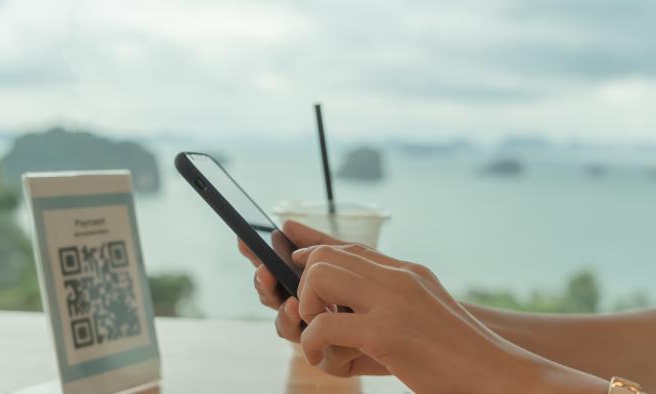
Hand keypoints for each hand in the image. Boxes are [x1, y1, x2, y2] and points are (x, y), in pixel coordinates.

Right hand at [238, 221, 387, 375]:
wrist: (432, 343)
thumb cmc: (394, 299)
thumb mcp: (360, 267)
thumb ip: (324, 248)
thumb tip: (286, 224)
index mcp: (313, 286)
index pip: (277, 269)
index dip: (258, 256)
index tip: (243, 239)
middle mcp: (311, 312)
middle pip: (274, 297)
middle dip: (265, 283)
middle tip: (265, 272)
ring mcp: (322, 337)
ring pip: (288, 328)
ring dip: (285, 316)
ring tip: (292, 304)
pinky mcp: (338, 361)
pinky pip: (323, 354)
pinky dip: (324, 344)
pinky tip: (322, 336)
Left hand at [292, 244, 553, 392]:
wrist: (498, 376)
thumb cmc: (458, 354)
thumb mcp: (423, 315)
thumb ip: (386, 304)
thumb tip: (341, 310)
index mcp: (406, 272)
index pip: (348, 246)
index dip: (312, 247)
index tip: (290, 253)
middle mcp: (398, 277)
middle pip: (324, 255)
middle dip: (303, 285)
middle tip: (312, 317)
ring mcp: (392, 301)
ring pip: (318, 277)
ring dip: (305, 310)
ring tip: (319, 339)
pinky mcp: (386, 333)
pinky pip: (323, 324)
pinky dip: (313, 344)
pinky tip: (328, 361)